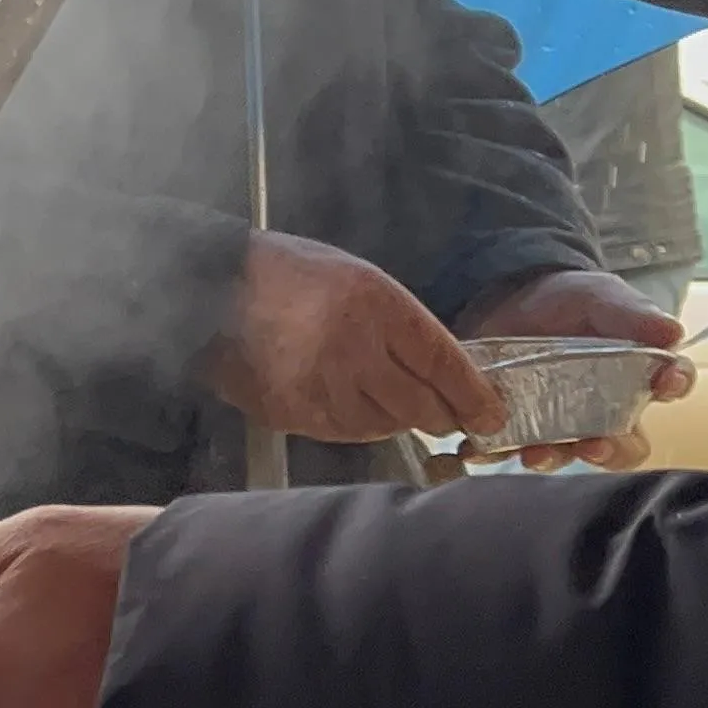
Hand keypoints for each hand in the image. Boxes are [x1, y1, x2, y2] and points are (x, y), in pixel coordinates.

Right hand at [201, 231, 503, 442]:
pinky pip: (343, 432)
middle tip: (449, 418)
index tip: (491, 415)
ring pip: (383, 425)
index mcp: (377, 306)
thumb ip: (401, 326)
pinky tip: (349, 403)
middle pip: (419, 406)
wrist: (215, 287)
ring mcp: (320, 385)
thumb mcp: (359, 281)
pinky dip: (356, 424)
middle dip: (441, 416)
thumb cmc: (290, 275)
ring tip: (383, 398)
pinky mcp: (292, 412)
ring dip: (394, 419)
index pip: (443, 364)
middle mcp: (353, 350)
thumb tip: (443, 372)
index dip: (473, 396)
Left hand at [463, 267, 693, 469]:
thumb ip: (632, 316)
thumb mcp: (600, 298)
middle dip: (611, 451)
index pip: (669, 386)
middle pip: (623, 446)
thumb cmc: (569, 302)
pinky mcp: (514, 428)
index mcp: (637, 376)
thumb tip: (673, 334)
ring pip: (564, 456)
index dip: (672, 386)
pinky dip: (493, 452)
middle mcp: (604, 411)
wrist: (508, 302)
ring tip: (534, 453)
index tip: (665, 383)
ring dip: (551, 458)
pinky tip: (479, 448)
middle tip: (595, 445)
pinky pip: (506, 450)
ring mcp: (559, 425)